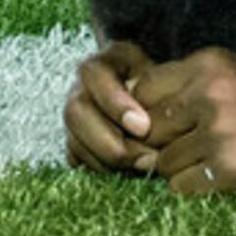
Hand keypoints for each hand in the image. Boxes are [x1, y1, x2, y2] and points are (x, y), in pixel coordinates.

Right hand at [61, 40, 156, 174]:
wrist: (150, 96)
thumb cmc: (160, 84)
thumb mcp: (162, 75)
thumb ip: (158, 89)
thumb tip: (153, 124)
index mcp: (101, 64)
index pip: (95, 76)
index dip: (115, 104)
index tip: (144, 127)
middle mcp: (80, 88)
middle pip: (76, 112)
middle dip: (110, 141)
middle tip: (146, 157)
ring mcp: (74, 116)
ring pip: (74, 140)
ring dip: (108, 160)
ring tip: (142, 167)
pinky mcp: (75, 140)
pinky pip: (76, 159)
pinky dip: (100, 169)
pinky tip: (126, 172)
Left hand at [130, 47, 235, 196]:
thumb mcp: (234, 78)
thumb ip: (187, 86)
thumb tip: (128, 107)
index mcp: (211, 63)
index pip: (144, 89)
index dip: (145, 113)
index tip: (162, 128)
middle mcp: (214, 91)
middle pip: (150, 128)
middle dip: (160, 145)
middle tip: (188, 152)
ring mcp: (224, 130)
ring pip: (164, 162)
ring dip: (179, 170)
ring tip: (212, 164)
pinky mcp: (234, 167)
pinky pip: (183, 186)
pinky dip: (193, 189)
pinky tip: (220, 180)